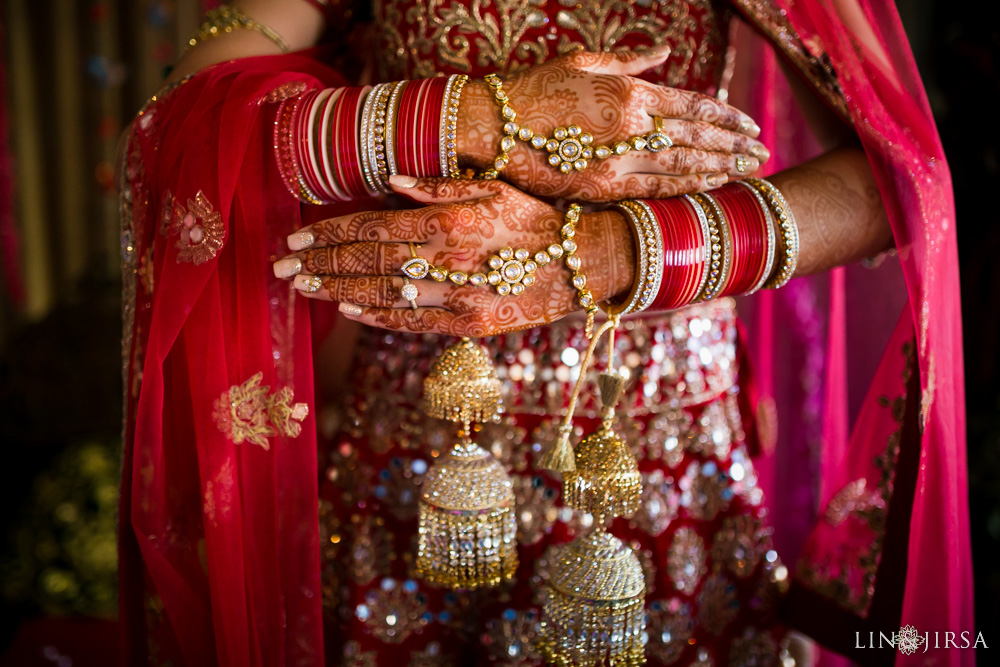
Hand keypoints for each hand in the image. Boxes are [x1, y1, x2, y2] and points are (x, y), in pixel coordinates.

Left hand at [272, 177, 635, 335]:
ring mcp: (460, 296)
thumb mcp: (493, 189)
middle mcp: (450, 259)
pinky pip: (415, 322)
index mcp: (450, 221)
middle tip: (282, 267)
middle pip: (369, 263)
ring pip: (385, 294)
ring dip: (339, 291)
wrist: (582, 265)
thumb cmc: (535, 220)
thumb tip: (388, 183)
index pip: (374, 227)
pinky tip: (350, 309)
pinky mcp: (471, 325)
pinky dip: (379, 316)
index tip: (296, 236)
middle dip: (320, 264)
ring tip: (304, 288)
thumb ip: (439, 186)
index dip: (330, 233)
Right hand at [456, 49, 768, 202]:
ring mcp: (618, 159)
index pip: (694, 105)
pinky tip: (712, 187)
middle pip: (698, 138)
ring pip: (684, 166)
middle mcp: (631, 125)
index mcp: (629, 91)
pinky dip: (687, 189)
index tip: (751, 125)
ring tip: (749, 171)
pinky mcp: (602, 187)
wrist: (491, 126)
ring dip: (721, 168)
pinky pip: (655, 190)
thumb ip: (631, 60)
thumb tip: (665, 47)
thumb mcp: (584, 61)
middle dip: (734, 145)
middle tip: (762, 152)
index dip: (727, 116)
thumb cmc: (533, 88)